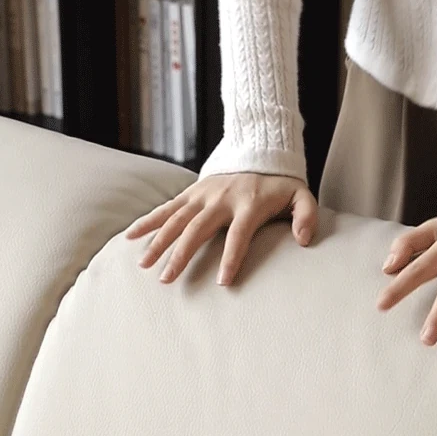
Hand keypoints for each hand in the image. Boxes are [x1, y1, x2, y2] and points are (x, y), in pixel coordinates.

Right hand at [125, 173, 317, 284]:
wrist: (260, 152)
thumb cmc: (281, 184)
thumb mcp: (302, 196)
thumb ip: (306, 216)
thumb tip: (304, 240)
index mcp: (249, 205)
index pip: (239, 235)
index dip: (232, 258)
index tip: (223, 283)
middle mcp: (222, 199)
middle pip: (198, 229)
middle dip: (181, 254)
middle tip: (167, 279)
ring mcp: (203, 194)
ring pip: (176, 219)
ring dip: (158, 241)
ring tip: (144, 265)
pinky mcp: (192, 192)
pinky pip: (167, 207)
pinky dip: (148, 220)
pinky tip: (129, 236)